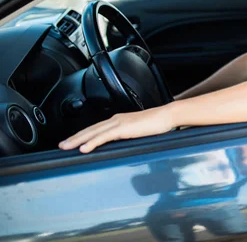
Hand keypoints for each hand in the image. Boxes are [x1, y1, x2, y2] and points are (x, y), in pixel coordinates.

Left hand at [59, 105, 174, 153]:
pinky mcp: (123, 128)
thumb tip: (122, 144)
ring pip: (93, 132)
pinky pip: (104, 136)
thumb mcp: (138, 131)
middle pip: (90, 129)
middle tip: (61, 145)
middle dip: (74, 137)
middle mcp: (116, 119)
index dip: (82, 135)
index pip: (96, 128)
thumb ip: (128, 135)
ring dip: (78, 140)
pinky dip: (92, 142)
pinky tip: (84, 148)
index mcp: (119, 120)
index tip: (72, 141)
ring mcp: (119, 123)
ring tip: (66, 147)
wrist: (167, 116)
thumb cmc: (157, 123)